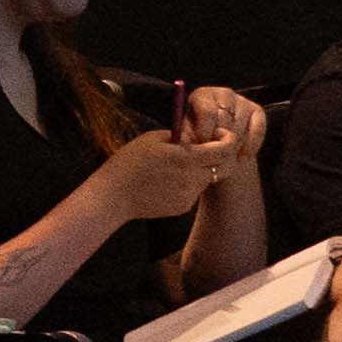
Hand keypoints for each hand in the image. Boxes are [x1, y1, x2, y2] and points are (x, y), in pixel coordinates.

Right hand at [95, 123, 247, 222]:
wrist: (112, 196)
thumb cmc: (128, 162)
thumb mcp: (152, 139)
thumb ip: (179, 136)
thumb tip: (197, 135)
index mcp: (185, 157)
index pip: (224, 150)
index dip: (228, 139)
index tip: (220, 134)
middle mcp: (192, 178)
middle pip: (224, 167)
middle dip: (221, 156)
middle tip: (208, 149)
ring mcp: (188, 195)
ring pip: (208, 179)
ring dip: (201, 170)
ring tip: (175, 166)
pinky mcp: (183, 207)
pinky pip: (194, 191)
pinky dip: (188, 184)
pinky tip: (166, 182)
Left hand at [180, 83, 269, 162]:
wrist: (218, 145)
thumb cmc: (198, 139)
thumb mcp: (188, 136)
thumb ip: (186, 136)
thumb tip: (183, 141)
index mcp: (202, 95)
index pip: (207, 112)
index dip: (204, 132)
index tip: (202, 144)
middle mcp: (223, 93)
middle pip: (225, 121)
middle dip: (218, 140)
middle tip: (213, 154)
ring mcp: (242, 101)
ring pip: (240, 128)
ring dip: (233, 146)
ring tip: (225, 156)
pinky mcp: (257, 111)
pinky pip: (257, 131)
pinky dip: (249, 146)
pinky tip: (241, 156)